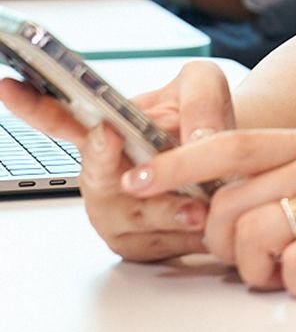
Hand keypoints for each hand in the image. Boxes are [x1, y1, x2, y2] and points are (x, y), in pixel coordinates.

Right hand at [0, 60, 233, 261]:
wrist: (225, 157)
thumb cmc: (202, 117)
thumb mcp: (204, 85)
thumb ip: (200, 100)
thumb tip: (197, 138)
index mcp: (103, 130)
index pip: (58, 118)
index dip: (33, 108)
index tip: (33, 96)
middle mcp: (100, 175)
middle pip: (99, 181)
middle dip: (125, 180)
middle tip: (140, 174)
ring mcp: (114, 214)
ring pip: (135, 218)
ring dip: (168, 213)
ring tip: (199, 208)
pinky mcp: (136, 244)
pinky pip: (158, 245)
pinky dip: (185, 234)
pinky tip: (206, 222)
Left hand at [119, 126, 295, 297]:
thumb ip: (293, 175)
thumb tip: (227, 205)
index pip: (234, 142)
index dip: (180, 162)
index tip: (139, 177)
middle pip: (232, 203)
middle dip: (224, 245)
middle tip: (247, 259)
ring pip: (256, 237)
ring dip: (260, 270)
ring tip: (289, 272)